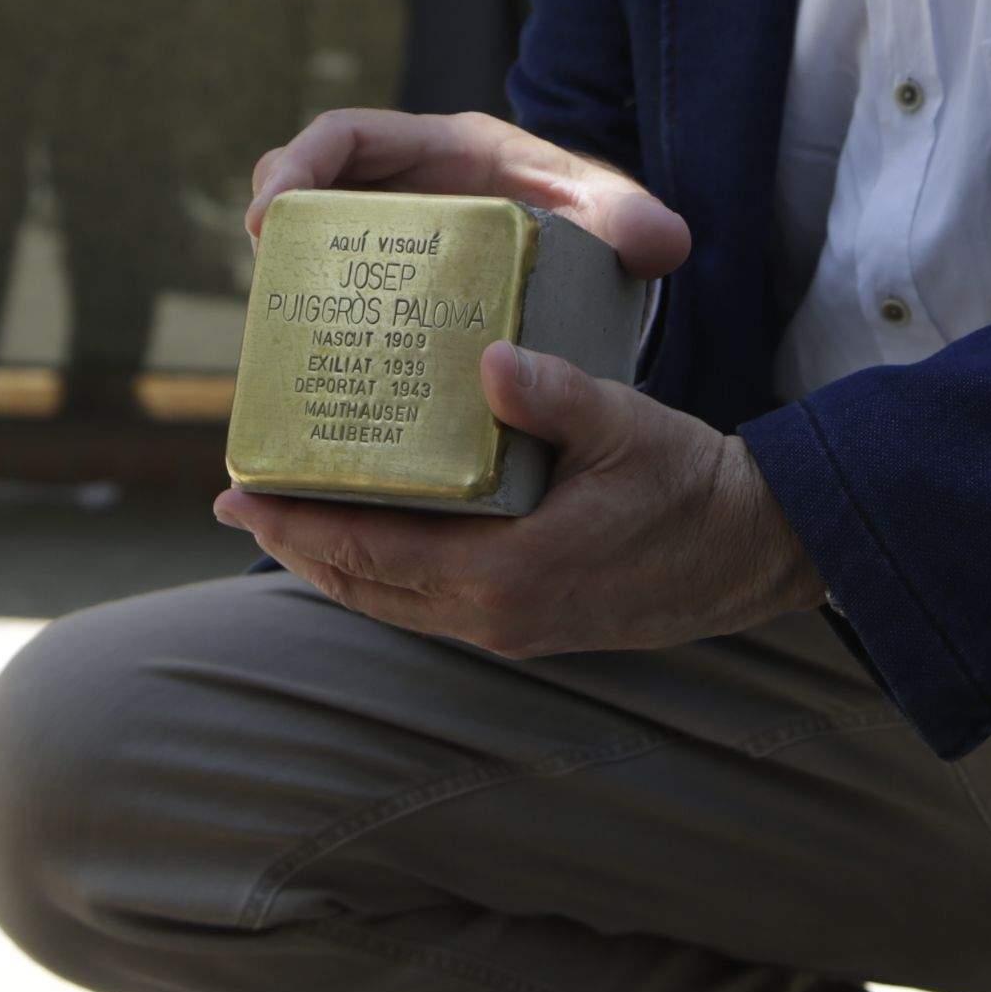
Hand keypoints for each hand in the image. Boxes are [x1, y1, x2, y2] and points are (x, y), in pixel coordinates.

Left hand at [217, 345, 821, 656]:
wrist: (751, 550)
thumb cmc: (690, 484)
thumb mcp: (625, 427)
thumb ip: (555, 396)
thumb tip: (489, 361)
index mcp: (509, 574)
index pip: (375, 554)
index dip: (301, 525)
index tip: (243, 493)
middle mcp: (495, 618)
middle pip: (365, 588)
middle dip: (298, 545)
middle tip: (239, 499)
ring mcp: (509, 630)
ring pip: (391, 604)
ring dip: (333, 564)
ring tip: (282, 519)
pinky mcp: (525, 626)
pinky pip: (425, 605)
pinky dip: (381, 575)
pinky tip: (367, 537)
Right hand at [244, 106, 695, 279]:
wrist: (593, 263)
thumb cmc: (592, 221)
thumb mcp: (612, 215)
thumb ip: (638, 221)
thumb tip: (662, 241)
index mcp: (442, 149)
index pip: (348, 133)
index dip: (299, 161)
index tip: (274, 206)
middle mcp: (401, 186)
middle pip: (304, 182)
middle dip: (272, 215)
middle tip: (265, 269)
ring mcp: (385, 236)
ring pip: (305, 241)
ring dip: (282, 273)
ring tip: (274, 324)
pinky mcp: (384, 285)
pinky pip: (327, 291)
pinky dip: (307, 318)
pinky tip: (304, 369)